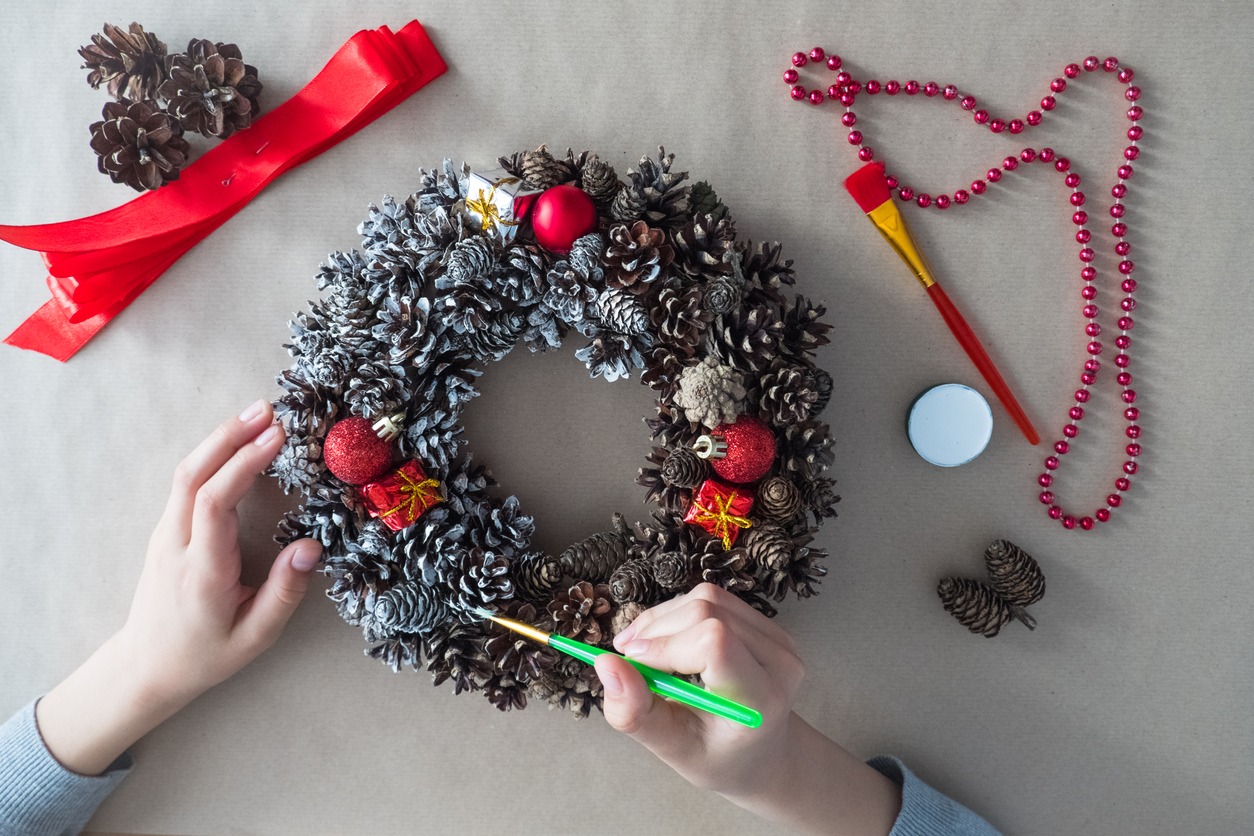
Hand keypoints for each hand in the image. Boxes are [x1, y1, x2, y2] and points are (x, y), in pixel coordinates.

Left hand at [35, 400, 322, 774]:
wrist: (145, 667)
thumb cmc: (205, 655)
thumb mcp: (255, 637)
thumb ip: (284, 593)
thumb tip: (311, 548)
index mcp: (201, 569)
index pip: (215, 502)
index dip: (244, 464)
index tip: (277, 438)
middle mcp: (176, 544)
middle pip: (192, 474)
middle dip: (229, 435)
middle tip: (268, 408)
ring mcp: (165, 534)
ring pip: (185, 473)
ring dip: (220, 439)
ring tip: (258, 414)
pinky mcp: (166, 531)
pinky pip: (186, 483)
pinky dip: (213, 455)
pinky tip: (238, 443)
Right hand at [595, 584, 899, 834]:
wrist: (759, 753)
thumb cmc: (715, 756)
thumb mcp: (670, 748)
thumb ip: (635, 712)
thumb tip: (606, 664)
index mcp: (759, 700)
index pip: (715, 643)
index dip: (665, 644)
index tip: (631, 663)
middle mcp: (779, 661)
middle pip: (707, 612)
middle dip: (657, 631)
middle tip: (628, 660)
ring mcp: (777, 638)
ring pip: (706, 598)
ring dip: (663, 620)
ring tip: (643, 653)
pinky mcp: (764, 624)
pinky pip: (713, 598)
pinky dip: (677, 614)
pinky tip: (665, 642)